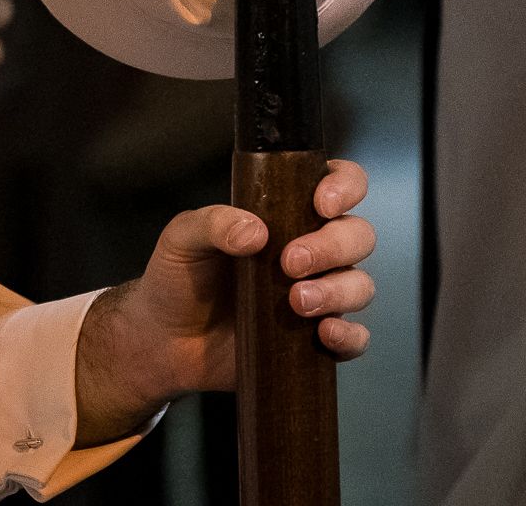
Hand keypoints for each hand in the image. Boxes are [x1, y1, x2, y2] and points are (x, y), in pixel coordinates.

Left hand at [68, 159, 377, 443]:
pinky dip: (349, 335)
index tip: (322, 202)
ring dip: (338, 290)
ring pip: (360, 285)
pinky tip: (324, 333)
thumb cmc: (177, 278)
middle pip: (357, 235)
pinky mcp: (315, 339)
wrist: (165, 340)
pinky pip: (354, 338)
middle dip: (333, 245)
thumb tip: (255, 230)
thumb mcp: (183, 238)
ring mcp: (318, 295)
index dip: (344, 186)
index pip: (339, 185)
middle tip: (291, 260)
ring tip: (296, 301)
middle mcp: (313, 251)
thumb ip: (213, 223)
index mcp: (287, 214)